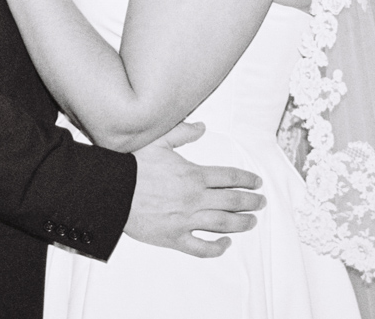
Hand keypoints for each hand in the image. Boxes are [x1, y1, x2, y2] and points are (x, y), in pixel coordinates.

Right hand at [123, 121, 263, 257]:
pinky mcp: (174, 237)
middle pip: (232, 201)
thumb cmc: (133, 165)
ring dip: (241, 223)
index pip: (230, 177)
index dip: (247, 179)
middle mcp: (194, 198)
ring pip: (222, 224)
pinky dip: (216, 248)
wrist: (112, 190)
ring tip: (252, 222)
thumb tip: (201, 126)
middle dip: (251, 201)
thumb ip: (182, 132)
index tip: (257, 182)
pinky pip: (201, 247)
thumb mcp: (158, 140)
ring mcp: (186, 220)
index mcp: (193, 175)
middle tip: (261, 202)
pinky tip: (225, 244)